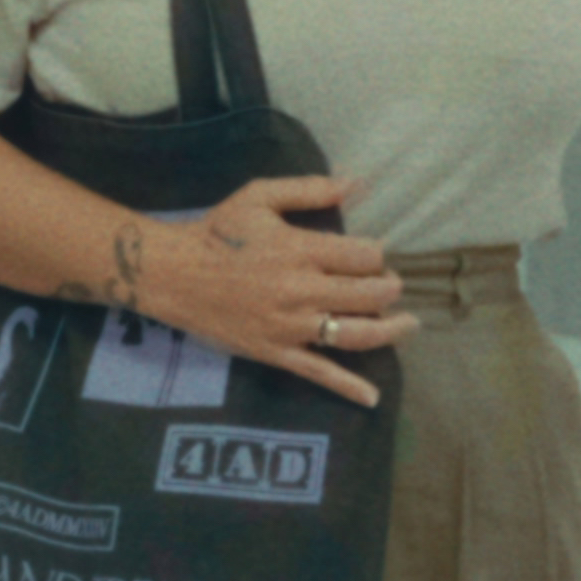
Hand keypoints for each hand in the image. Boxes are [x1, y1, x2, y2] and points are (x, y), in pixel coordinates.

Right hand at [82, 176, 407, 408]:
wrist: (174, 275)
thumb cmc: (219, 233)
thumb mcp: (260, 197)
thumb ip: (311, 190)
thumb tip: (359, 183)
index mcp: (302, 250)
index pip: (365, 257)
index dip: (378, 255)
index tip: (376, 255)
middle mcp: (302, 291)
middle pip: (369, 295)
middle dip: (390, 290)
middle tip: (392, 286)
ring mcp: (291, 327)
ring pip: (356, 334)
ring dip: (390, 331)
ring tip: (407, 324)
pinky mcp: (277, 353)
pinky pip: (320, 373)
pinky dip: (349, 387)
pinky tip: (372, 397)